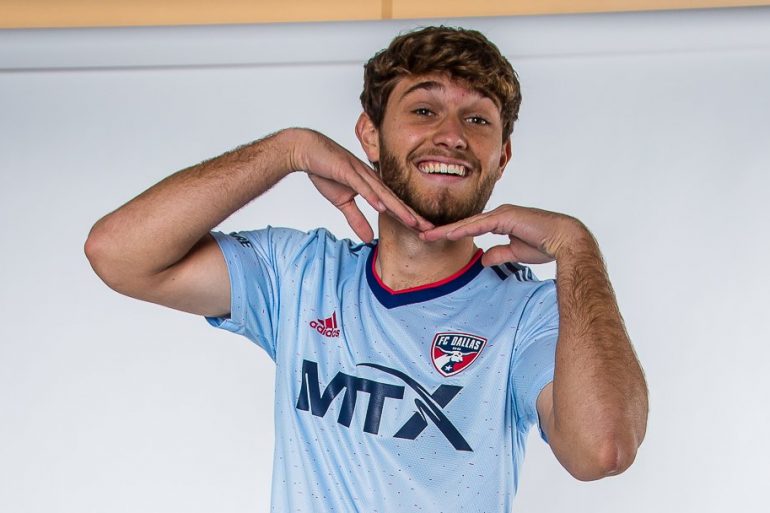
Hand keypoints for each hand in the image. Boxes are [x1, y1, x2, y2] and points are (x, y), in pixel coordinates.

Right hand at [287, 128, 432, 241]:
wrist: (307, 151)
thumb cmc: (326, 172)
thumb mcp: (342, 202)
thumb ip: (356, 219)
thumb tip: (368, 239)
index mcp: (371, 186)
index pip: (393, 204)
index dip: (408, 217)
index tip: (423, 230)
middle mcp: (371, 179)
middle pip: (395, 200)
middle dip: (412, 215)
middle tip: (430, 228)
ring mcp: (360, 173)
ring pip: (383, 194)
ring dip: (398, 208)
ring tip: (413, 221)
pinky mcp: (347, 170)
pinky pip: (362, 186)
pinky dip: (372, 196)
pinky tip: (382, 206)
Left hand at [420, 204, 589, 265]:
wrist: (565, 240)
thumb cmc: (544, 245)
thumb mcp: (514, 252)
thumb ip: (498, 254)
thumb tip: (483, 260)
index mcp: (500, 221)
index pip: (470, 228)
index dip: (452, 233)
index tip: (434, 239)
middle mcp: (498, 215)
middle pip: (464, 223)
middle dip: (443, 230)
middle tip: (422, 234)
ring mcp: (501, 214)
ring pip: (468, 222)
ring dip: (447, 229)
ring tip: (427, 235)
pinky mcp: (506, 217)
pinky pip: (480, 224)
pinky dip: (464, 228)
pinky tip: (449, 233)